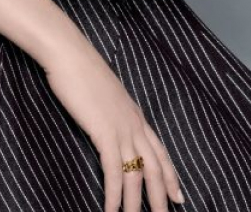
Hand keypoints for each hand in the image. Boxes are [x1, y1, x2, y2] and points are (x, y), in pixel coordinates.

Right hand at [41, 43, 185, 211]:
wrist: (70, 54)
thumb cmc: (81, 69)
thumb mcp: (103, 93)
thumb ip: (112, 109)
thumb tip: (109, 120)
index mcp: (135, 114)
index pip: (160, 151)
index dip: (171, 176)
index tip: (180, 197)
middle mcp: (134, 123)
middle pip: (156, 168)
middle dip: (162, 197)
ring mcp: (121, 128)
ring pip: (137, 175)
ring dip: (136, 205)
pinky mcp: (104, 132)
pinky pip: (114, 172)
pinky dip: (114, 195)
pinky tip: (110, 211)